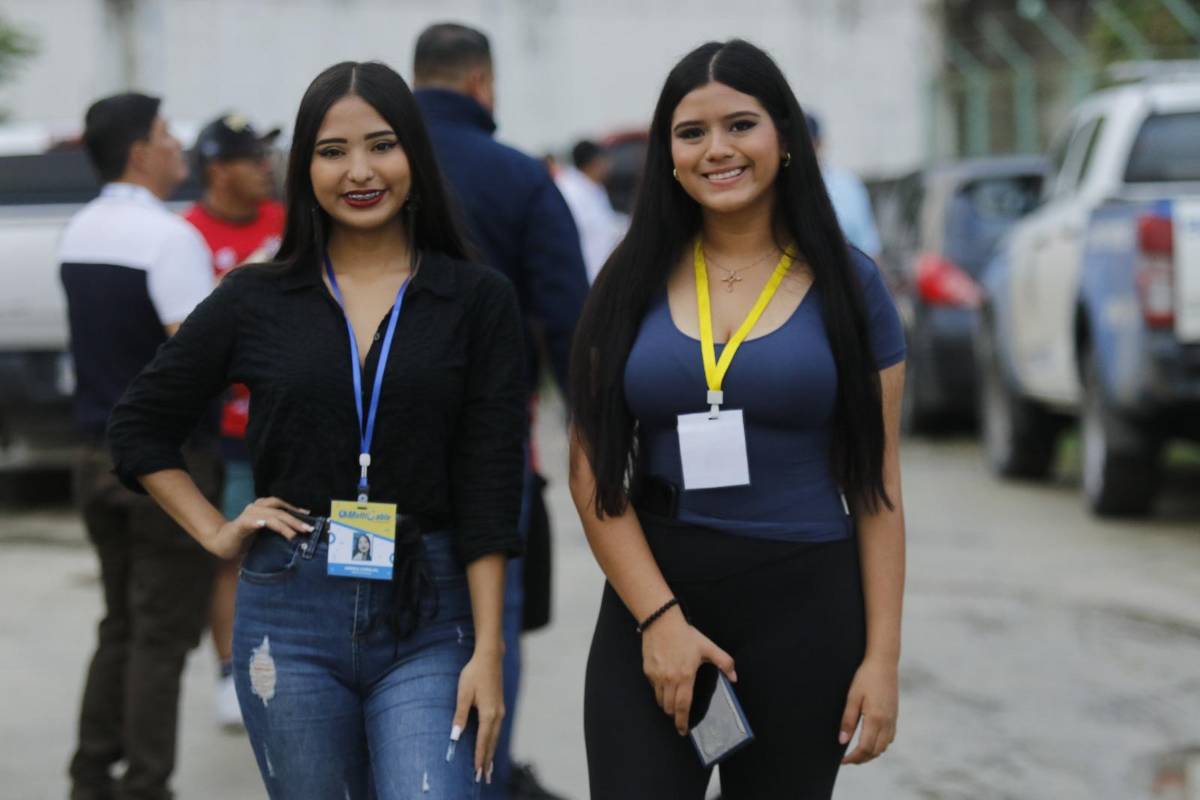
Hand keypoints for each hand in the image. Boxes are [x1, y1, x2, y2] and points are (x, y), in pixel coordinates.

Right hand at [207, 496, 311, 559]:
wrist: (222, 544)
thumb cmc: (245, 539)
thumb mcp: (265, 533)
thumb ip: (277, 528)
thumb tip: (298, 532)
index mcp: (261, 507)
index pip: (281, 504)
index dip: (294, 509)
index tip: (308, 516)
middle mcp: (254, 508)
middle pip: (278, 510)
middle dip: (295, 520)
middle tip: (307, 529)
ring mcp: (247, 516)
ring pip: (269, 517)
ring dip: (283, 525)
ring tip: (293, 535)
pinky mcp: (239, 525)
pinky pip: (250, 522)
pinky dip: (258, 523)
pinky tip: (263, 525)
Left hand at [451, 648, 504, 783]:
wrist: (490, 657)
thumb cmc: (474, 674)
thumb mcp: (464, 694)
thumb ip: (460, 716)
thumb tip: (455, 736)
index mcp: (489, 713)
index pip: (483, 741)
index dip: (480, 757)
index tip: (477, 772)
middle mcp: (498, 714)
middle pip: (492, 742)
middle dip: (487, 760)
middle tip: (484, 777)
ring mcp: (501, 711)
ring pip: (496, 737)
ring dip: (491, 752)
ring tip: (488, 767)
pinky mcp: (499, 707)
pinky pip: (497, 730)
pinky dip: (493, 741)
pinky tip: (491, 745)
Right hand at [641, 608, 736, 735]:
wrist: (661, 621)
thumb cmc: (685, 635)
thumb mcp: (708, 647)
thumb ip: (724, 662)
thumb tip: (734, 678)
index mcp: (685, 677)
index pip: (683, 706)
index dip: (683, 721)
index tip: (683, 731)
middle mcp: (669, 680)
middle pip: (669, 707)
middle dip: (675, 715)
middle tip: (680, 716)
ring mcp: (656, 676)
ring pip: (660, 700)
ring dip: (666, 705)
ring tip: (673, 701)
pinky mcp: (648, 671)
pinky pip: (653, 687)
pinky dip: (659, 690)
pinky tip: (665, 683)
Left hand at [839, 656, 898, 763]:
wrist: (884, 664)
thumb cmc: (866, 677)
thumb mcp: (852, 697)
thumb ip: (848, 720)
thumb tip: (842, 741)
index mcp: (875, 719)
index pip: (864, 748)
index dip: (853, 757)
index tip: (842, 761)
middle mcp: (887, 722)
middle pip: (875, 751)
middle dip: (861, 759)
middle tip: (847, 759)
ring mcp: (893, 720)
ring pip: (884, 747)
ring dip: (871, 753)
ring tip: (857, 752)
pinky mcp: (895, 716)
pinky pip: (889, 738)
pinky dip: (880, 745)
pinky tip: (870, 740)